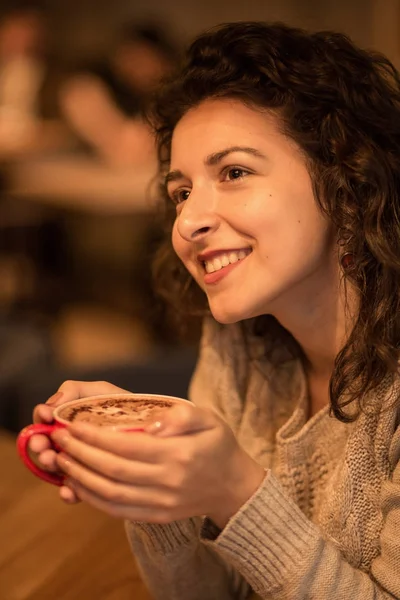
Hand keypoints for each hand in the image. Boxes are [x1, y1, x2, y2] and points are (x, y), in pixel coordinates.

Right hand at [29, 380, 129, 502]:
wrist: (157, 429)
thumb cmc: (127, 407)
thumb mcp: (101, 392)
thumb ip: (75, 390)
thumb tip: (54, 403)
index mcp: (69, 418)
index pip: (46, 418)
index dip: (41, 416)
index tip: (46, 415)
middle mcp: (71, 441)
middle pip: (45, 444)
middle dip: (39, 444)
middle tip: (42, 445)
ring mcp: (81, 462)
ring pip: (57, 467)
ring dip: (50, 466)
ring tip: (53, 462)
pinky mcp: (95, 481)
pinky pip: (78, 491)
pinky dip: (69, 492)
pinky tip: (68, 492)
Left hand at [51, 403, 265, 527]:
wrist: (233, 485)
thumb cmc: (218, 444)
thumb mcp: (210, 418)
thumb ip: (182, 416)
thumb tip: (150, 423)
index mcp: (180, 454)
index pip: (128, 445)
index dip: (96, 437)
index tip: (73, 425)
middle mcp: (169, 482)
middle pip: (114, 470)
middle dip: (81, 454)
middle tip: (59, 439)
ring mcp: (162, 503)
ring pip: (111, 494)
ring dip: (81, 477)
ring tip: (61, 459)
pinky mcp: (157, 516)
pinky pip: (118, 511)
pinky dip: (93, 498)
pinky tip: (77, 483)